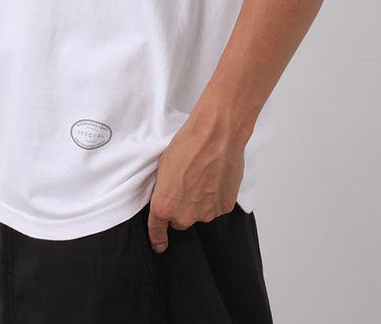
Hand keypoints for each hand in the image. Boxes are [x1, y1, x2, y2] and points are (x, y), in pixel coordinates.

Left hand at [146, 111, 246, 252]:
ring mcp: (206, 214)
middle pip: (180, 220)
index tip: (159, 245)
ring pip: (199, 213)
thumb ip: (163, 190)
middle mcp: (184, 216)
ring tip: (203, 175)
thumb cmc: (188, 145)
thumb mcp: (163, 166)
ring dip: (199, 201)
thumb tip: (167, 196)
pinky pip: (216, 207)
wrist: (216, 136)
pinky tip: (216, 178)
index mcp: (164, 206)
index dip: (157, 238)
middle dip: (180, 207)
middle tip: (186, 183)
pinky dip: (215, 196)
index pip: (157, 230)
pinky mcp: (224, 208)